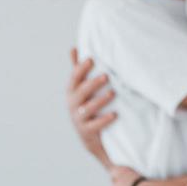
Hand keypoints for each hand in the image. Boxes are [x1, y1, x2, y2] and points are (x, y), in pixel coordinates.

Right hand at [67, 49, 115, 166]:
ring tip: (112, 94)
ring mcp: (78, 119)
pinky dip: (104, 120)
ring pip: (87, 108)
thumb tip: (73, 48)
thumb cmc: (86, 106)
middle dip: (92, 84)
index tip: (91, 59)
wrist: (90, 137)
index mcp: (72, 91)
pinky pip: (95, 125)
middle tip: (106, 76)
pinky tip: (114, 114)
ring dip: (100, 101)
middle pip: (80, 92)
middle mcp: (73, 104)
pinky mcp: (86, 132)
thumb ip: (78, 70)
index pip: (74, 78)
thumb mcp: (81, 88)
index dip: (81, 68)